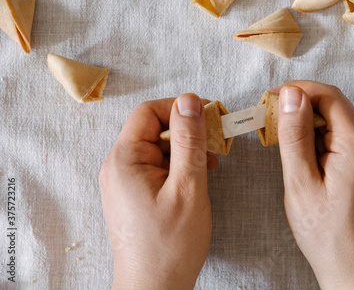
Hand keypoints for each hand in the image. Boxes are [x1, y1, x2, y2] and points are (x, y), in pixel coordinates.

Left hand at [99, 94, 217, 289]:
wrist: (154, 288)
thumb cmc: (170, 245)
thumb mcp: (188, 187)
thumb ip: (189, 141)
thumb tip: (189, 100)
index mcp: (125, 160)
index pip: (149, 112)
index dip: (180, 109)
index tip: (209, 117)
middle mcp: (118, 166)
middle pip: (153, 128)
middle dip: (187, 130)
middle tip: (216, 141)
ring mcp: (124, 181)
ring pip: (157, 148)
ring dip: (185, 148)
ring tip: (211, 162)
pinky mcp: (133, 193)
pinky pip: (155, 166)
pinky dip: (178, 165)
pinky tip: (197, 176)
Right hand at [273, 81, 353, 288]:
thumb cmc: (329, 234)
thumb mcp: (301, 184)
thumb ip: (295, 135)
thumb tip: (290, 94)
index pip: (328, 95)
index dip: (297, 90)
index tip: (271, 99)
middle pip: (337, 106)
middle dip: (303, 110)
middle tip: (275, 129)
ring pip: (344, 120)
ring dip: (316, 126)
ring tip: (295, 154)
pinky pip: (353, 136)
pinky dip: (330, 139)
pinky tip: (315, 162)